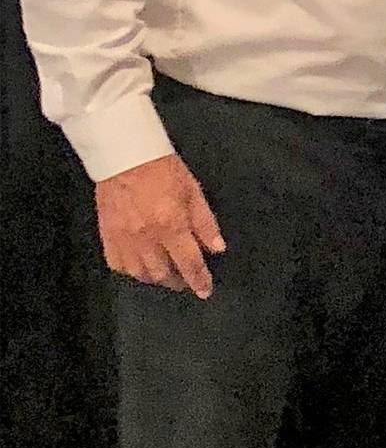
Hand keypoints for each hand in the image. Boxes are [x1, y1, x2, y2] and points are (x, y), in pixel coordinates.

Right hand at [94, 154, 226, 297]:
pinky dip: (130, 271)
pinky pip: (117, 265)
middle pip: (162, 274)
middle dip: (177, 281)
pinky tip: (140, 266)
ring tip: (166, 274)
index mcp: (171, 225)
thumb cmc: (164, 170)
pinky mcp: (107, 236)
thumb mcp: (194, 192)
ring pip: (139, 274)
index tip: (205, 291)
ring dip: (155, 279)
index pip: (189, 263)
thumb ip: (205, 223)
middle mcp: (146, 237)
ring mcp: (123, 239)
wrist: (125, 157)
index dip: (199, 280)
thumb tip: (216, 248)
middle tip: (186, 279)